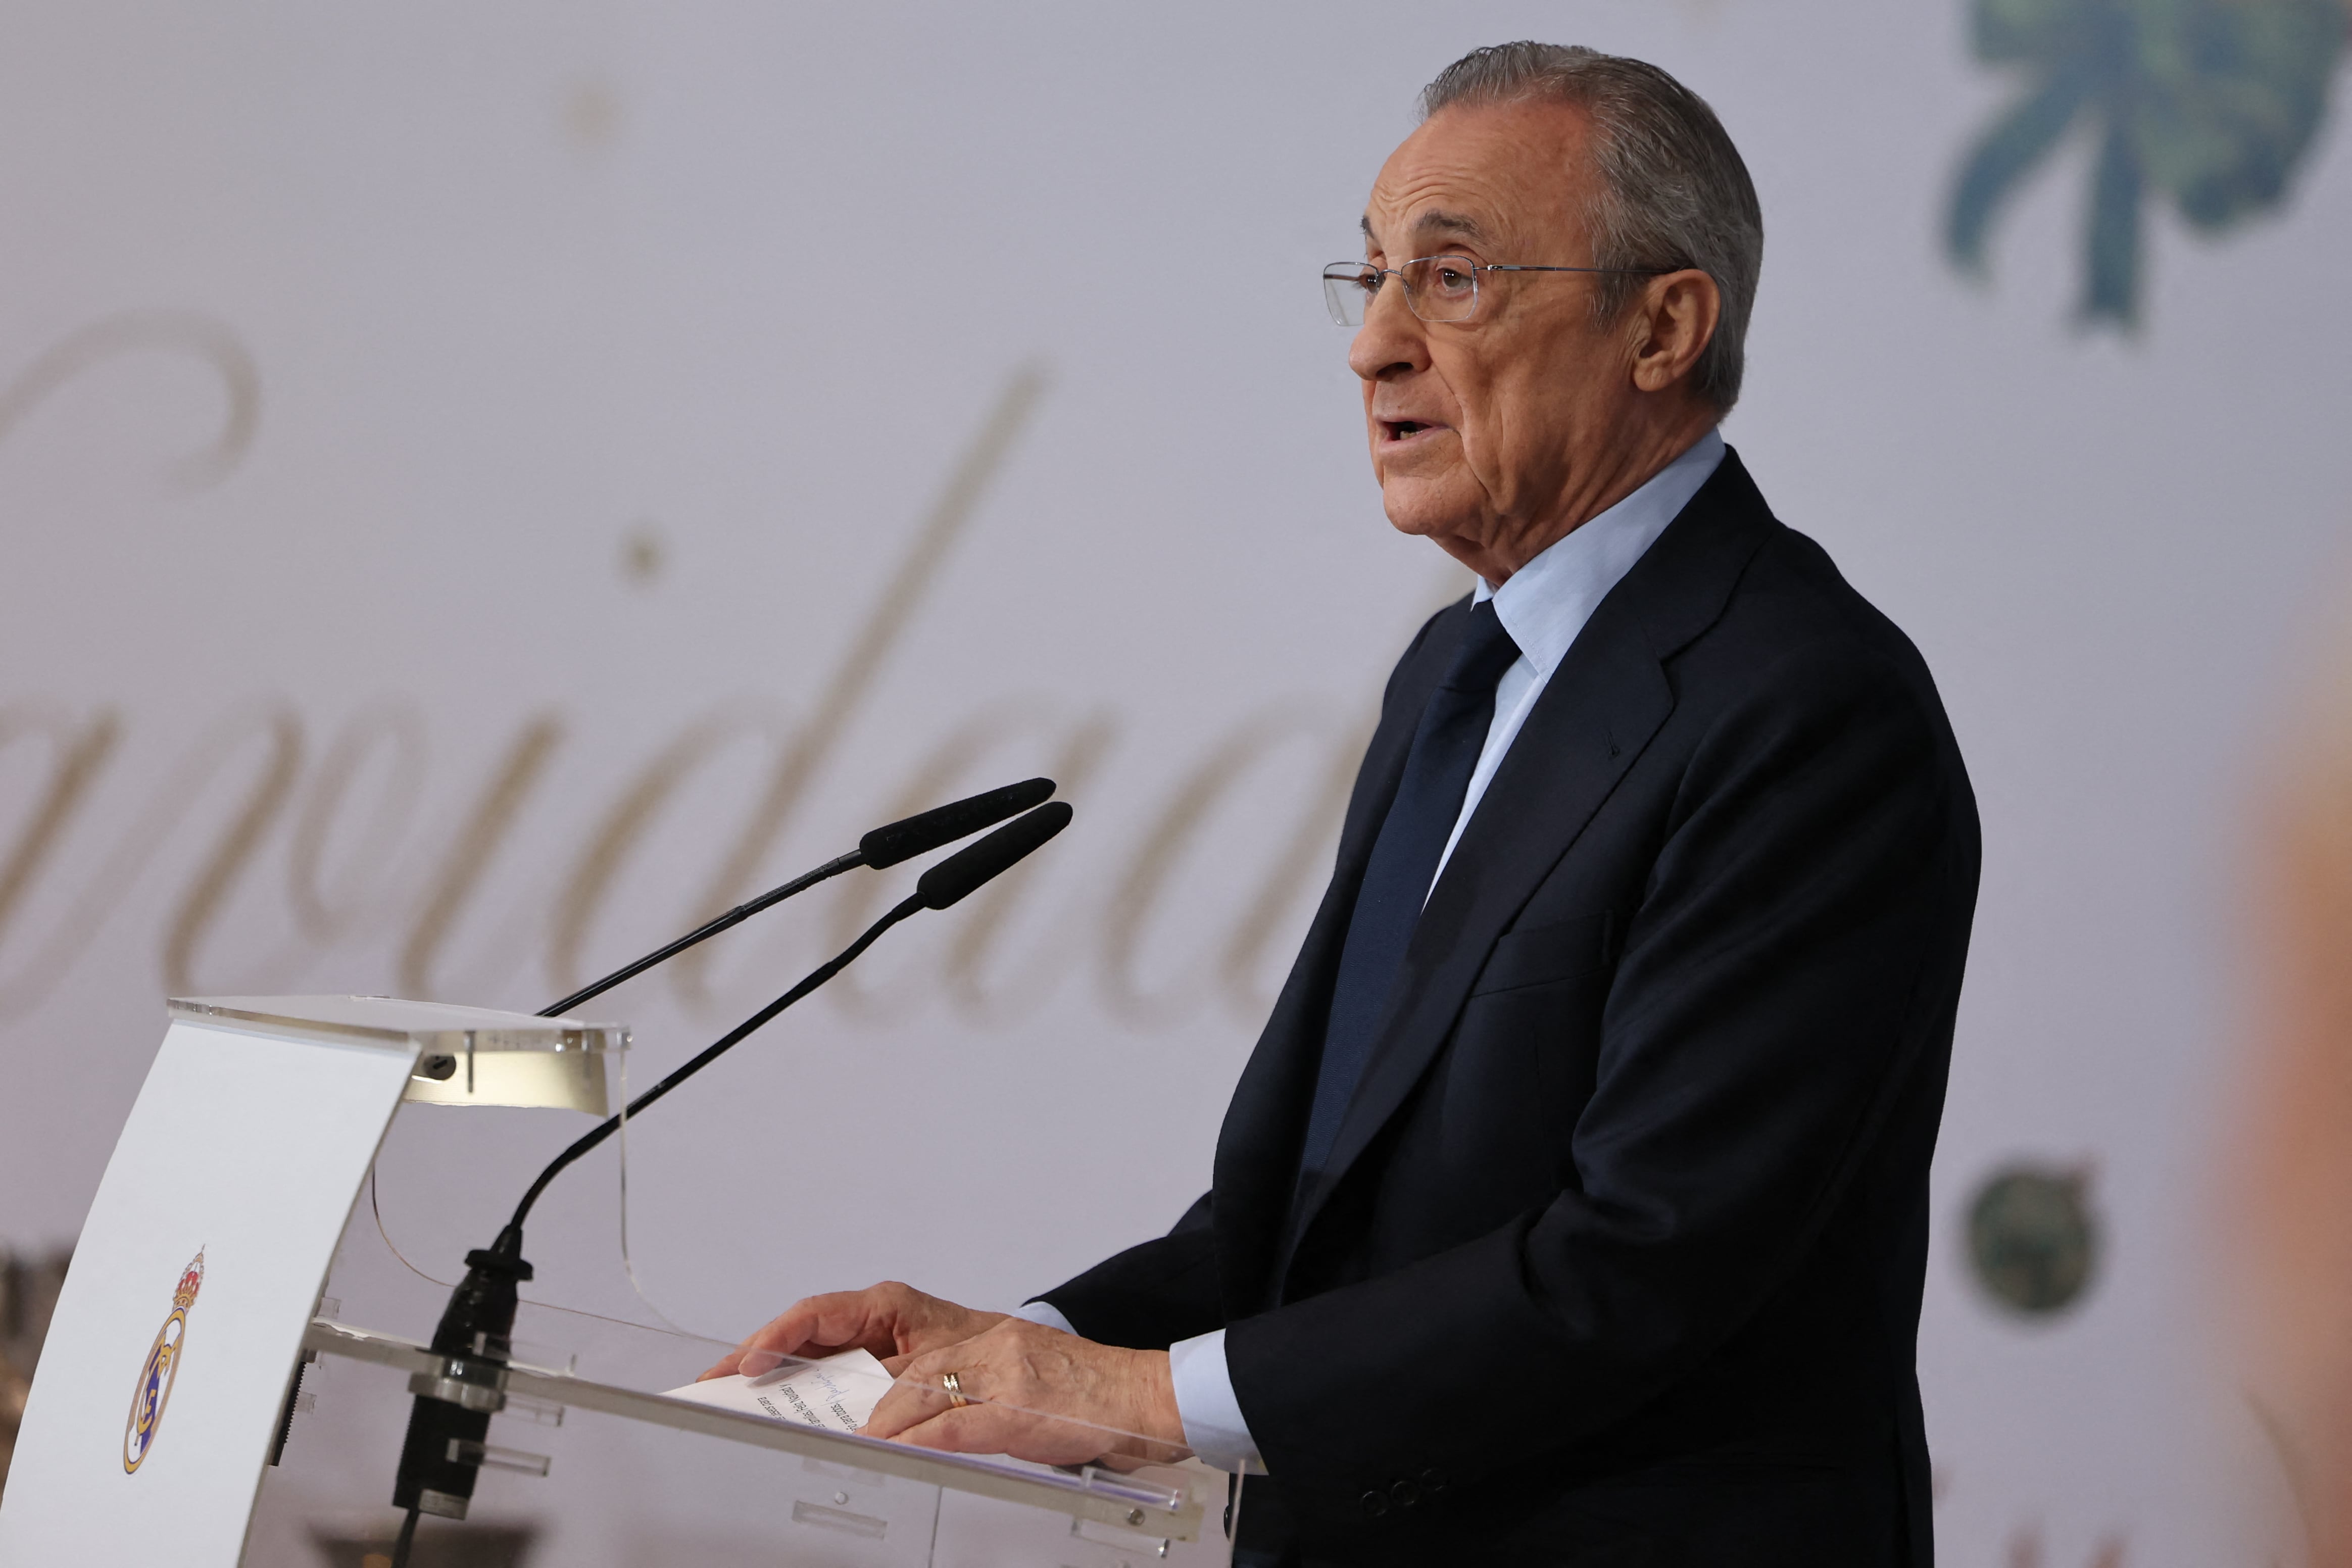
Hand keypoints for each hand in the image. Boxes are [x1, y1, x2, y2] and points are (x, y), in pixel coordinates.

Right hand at [698, 1281, 1005, 1380]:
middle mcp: (872, 1318)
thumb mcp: (942, 1367)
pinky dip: (798, 1387)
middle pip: (800, 1333)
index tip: (749, 1363)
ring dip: (770, 1373)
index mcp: (886, 1305)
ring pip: (808, 1353)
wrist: (1022, 1363)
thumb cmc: (989, 1352)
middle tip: (712, 1383)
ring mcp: (869, 1340)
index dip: (776, 1338)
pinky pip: (827, 1372)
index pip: (816, 1314)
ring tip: (730, 1396)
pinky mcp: (872, 1364)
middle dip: (754, 1355)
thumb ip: (900, 1390)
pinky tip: (776, 1407)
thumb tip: (862, 1418)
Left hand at [863, 1317, 1185, 1467]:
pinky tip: (898, 1451)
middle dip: (877, 1399)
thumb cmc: (1099, 1394)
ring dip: (889, 1421)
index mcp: (1001, 1339)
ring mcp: (1007, 1377)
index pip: (927, 1356)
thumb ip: (994, 1389)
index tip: (859, 1400)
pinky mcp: (1020, 1410)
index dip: (885, 1380)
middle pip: (919, 1370)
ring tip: (863, 1443)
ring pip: (929, 1391)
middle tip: (848, 1423)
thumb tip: (951, 1420)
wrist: (1148, 1396)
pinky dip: (921, 1439)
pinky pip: (957, 1425)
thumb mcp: (1037, 1377)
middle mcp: (998, 1348)